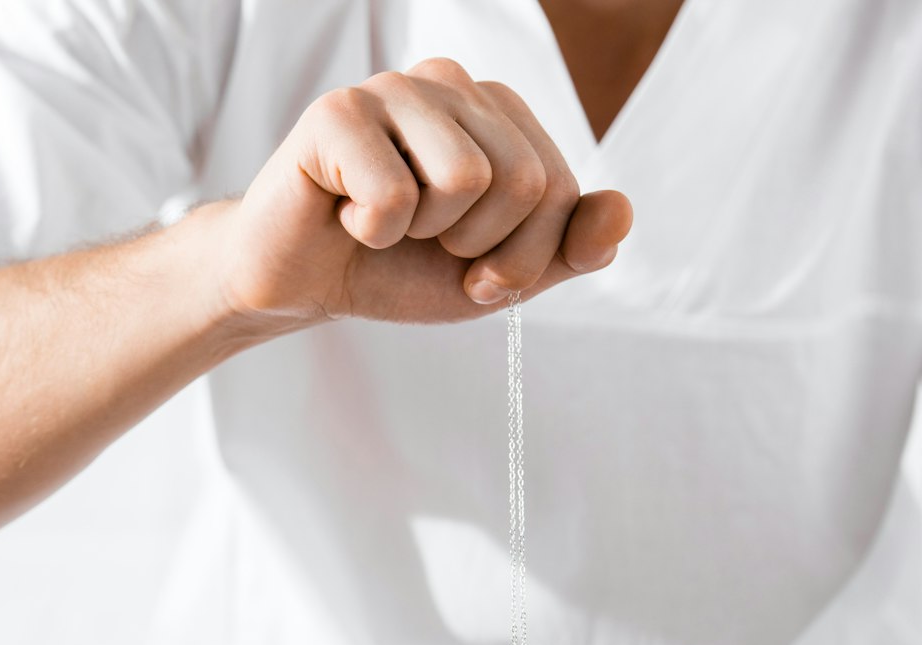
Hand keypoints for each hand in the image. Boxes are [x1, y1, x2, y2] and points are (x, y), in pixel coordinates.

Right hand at [216, 57, 632, 332]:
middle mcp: (449, 83)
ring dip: (420, 234)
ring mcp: (392, 88)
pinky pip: (394, 196)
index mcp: (495, 110)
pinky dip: (368, 232)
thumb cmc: (396, 268)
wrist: (300, 284)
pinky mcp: (336, 112)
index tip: (471, 267)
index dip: (521, 257)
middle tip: (421, 245)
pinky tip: (343, 216)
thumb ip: (567, 247)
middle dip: (476, 248)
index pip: (559, 189)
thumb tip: (621, 212)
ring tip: (382, 221)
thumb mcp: (497, 273)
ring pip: (466, 180)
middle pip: (524, 181)